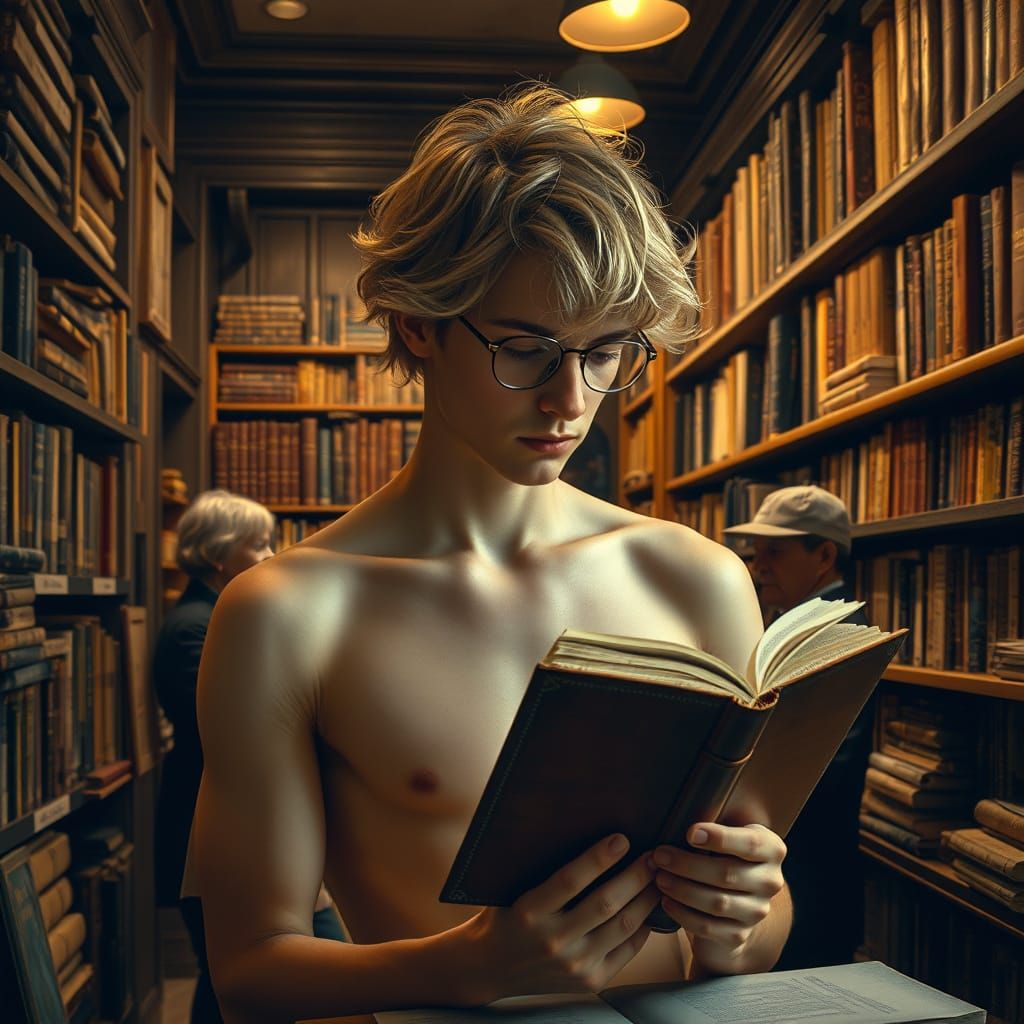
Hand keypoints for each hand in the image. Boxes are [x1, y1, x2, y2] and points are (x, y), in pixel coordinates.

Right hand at [459, 833, 659, 1003]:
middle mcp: (552, 941)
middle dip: (636, 875)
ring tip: (659, 878)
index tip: (622, 838)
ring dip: (645, 898)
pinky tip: (649, 908)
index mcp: (529, 912)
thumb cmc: (506, 916)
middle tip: (654, 855)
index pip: (570, 880)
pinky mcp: (589, 981)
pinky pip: (626, 951)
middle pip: (605, 903)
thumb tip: (589, 835)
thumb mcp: (515, 889)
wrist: (491, 968)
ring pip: (622, 926)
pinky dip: (643, 927)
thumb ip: (546, 870)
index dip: (598, 858)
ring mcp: (573, 965)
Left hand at [650, 822, 786, 974]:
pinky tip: (666, 901)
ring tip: (659, 878)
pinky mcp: (740, 934)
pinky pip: (709, 926)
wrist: (736, 900)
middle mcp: (770, 881)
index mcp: (771, 849)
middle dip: (687, 864)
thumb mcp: (728, 835)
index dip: (720, 838)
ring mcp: (757, 911)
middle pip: (727, 873)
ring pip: (717, 902)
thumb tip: (680, 820)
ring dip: (682, 889)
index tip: (689, 833)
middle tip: (659, 855)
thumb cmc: (723, 854)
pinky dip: (683, 914)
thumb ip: (713, 828)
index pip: (750, 844)